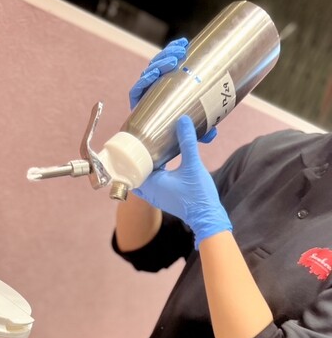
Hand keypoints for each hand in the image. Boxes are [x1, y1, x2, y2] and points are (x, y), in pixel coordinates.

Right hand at [129, 38, 216, 143]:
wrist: (152, 158)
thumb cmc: (173, 139)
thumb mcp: (192, 130)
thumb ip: (202, 130)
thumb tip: (213, 133)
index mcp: (165, 90)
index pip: (167, 65)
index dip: (173, 50)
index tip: (185, 43)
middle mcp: (153, 92)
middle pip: (157, 65)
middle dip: (168, 54)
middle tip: (181, 52)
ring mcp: (143, 99)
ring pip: (148, 74)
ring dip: (159, 63)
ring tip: (173, 61)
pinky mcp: (135, 108)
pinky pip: (136, 91)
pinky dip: (143, 81)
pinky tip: (153, 75)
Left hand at [133, 115, 231, 248]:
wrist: (206, 217)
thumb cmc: (198, 195)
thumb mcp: (192, 165)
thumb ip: (187, 142)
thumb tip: (183, 120)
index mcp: (150, 184)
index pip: (131, 167)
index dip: (129, 153)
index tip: (131, 139)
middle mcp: (149, 192)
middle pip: (134, 172)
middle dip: (135, 158)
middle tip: (139, 140)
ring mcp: (154, 196)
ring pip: (142, 178)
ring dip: (143, 165)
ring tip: (148, 148)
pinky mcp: (162, 198)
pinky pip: (150, 183)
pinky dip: (151, 173)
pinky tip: (159, 162)